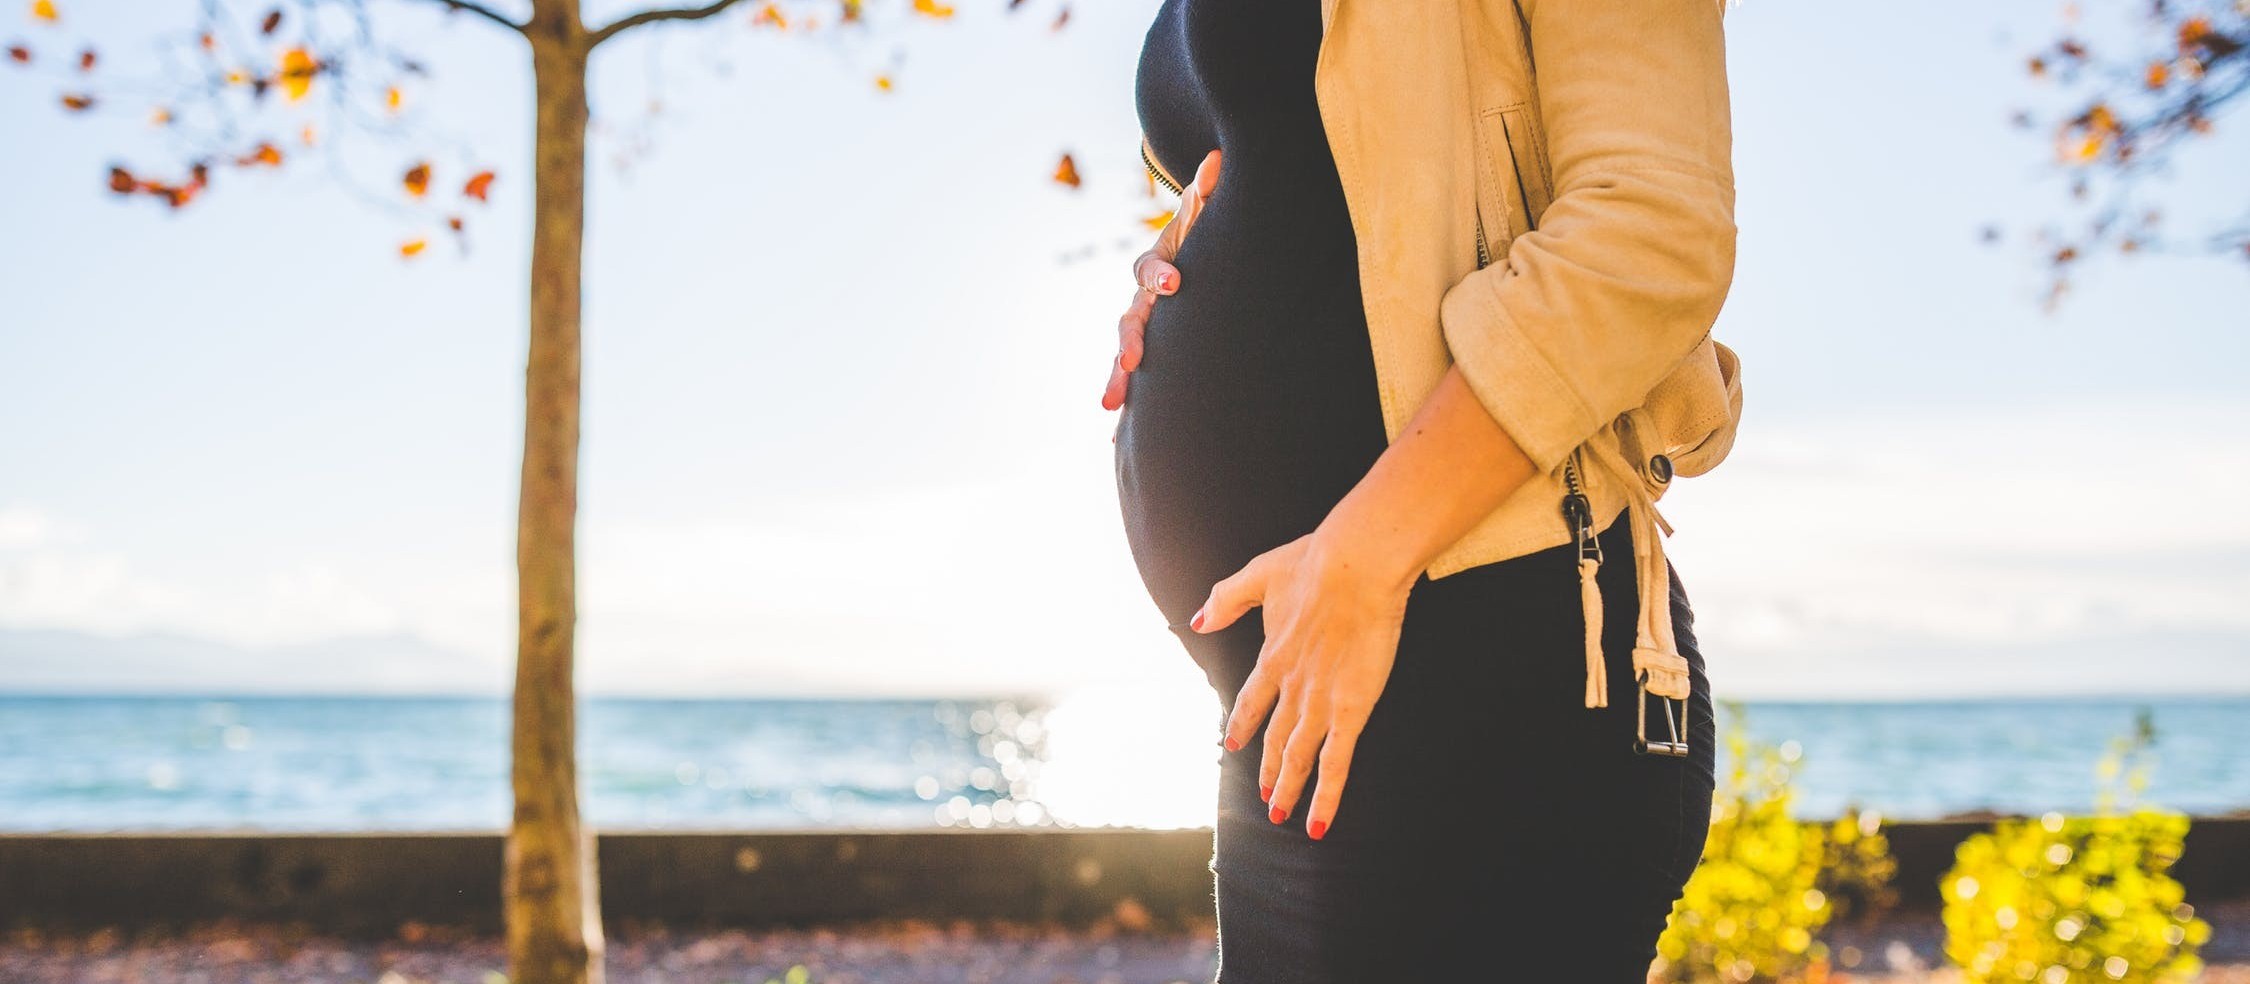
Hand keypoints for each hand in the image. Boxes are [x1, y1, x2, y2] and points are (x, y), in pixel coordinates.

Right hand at [1102, 148, 1222, 410]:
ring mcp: (1141, 330)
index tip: (1176, 283)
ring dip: (1117, 380)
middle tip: (1131, 362)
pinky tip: (1115, 440)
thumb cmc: (1203, 243)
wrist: (1188, 266)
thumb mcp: (1205, 219)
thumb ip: (1208, 196)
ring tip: (1111, 406)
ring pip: (1124, 355)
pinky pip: (1135, 383)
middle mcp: (1142, 300)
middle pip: (1129, 320)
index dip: (1161, 274)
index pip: (1152, 268)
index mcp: (1157, 266)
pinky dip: (1128, 408)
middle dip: (1129, 342)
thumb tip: (1218, 158)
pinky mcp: (1147, 356)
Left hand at [1190, 529, 1415, 840]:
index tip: (1234, 744)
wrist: (1354, 566)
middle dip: (1267, 769)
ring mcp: (1320, 703)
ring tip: (1281, 813)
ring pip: (1299, 759)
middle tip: (1263, 794)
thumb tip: (1196, 620)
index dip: (1244, 725)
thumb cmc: (1315, 563)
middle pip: (1275, 738)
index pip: (1252, 701)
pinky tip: (1317, 822)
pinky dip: (1326, 797)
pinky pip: (1336, 764)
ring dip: (1288, 789)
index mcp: (1272, 656)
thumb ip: (1226, 599)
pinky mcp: (1351, 710)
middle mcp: (1291, 687)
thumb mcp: (1260, 574)